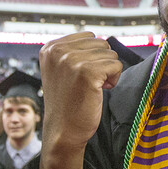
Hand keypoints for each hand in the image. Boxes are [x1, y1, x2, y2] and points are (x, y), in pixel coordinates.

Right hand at [38, 32, 122, 168]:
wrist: (63, 131)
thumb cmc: (68, 102)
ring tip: (92, 88)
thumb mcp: (63, 69)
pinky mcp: (87, 72)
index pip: (88, 37)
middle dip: (101, 63)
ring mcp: (71, 60)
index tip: (80, 76)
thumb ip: (75, 51)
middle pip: (101, 43)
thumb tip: (103, 39)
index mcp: (50, 47)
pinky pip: (116, 65)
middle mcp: (58, 51)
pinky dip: (114, 79)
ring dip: (107, 72)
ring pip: (110, 54)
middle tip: (88, 84)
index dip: (92, 57)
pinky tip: (99, 91)